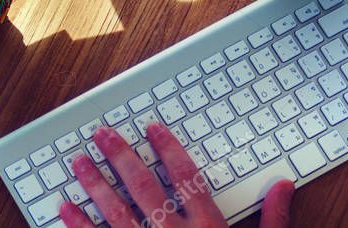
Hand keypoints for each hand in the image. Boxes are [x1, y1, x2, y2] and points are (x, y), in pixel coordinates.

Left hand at [59, 122, 293, 227]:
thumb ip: (273, 220)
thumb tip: (284, 185)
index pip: (186, 177)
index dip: (168, 149)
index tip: (151, 129)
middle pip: (143, 188)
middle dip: (121, 157)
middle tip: (101, 134)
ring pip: (115, 214)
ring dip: (94, 186)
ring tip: (78, 163)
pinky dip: (78, 226)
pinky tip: (63, 208)